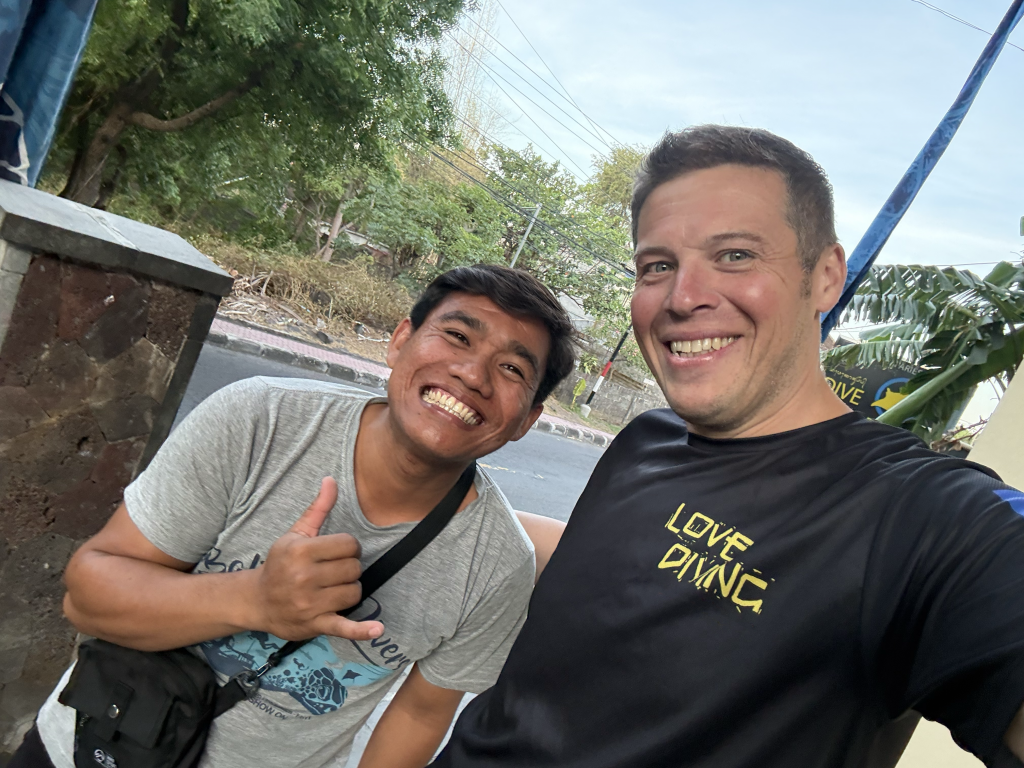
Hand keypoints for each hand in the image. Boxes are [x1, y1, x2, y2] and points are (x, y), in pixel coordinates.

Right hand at [252, 477, 384, 640]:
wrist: (258, 600)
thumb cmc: (280, 564)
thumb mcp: (296, 534)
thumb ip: (318, 508)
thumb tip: (331, 480)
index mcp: (301, 551)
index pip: (349, 545)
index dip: (349, 548)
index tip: (337, 553)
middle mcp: (304, 577)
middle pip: (354, 569)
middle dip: (348, 569)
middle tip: (331, 572)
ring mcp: (309, 603)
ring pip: (354, 592)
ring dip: (349, 591)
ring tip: (332, 588)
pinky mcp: (315, 624)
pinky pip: (343, 627)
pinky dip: (361, 630)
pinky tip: (378, 629)